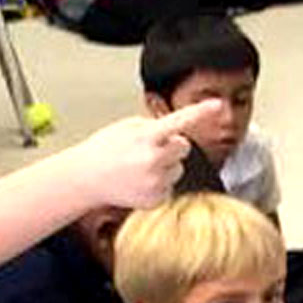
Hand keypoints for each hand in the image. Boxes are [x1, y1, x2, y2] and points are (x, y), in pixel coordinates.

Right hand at [73, 102, 223, 208]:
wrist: (85, 178)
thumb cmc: (105, 150)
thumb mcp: (126, 127)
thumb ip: (154, 126)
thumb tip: (173, 133)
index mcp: (145, 136)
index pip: (179, 121)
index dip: (200, 112)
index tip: (218, 104)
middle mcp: (152, 159)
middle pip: (184, 147)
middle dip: (171, 146)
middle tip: (147, 150)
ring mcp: (155, 181)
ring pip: (178, 168)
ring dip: (165, 166)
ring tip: (138, 167)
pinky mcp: (157, 198)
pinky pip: (170, 186)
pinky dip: (158, 183)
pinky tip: (139, 181)